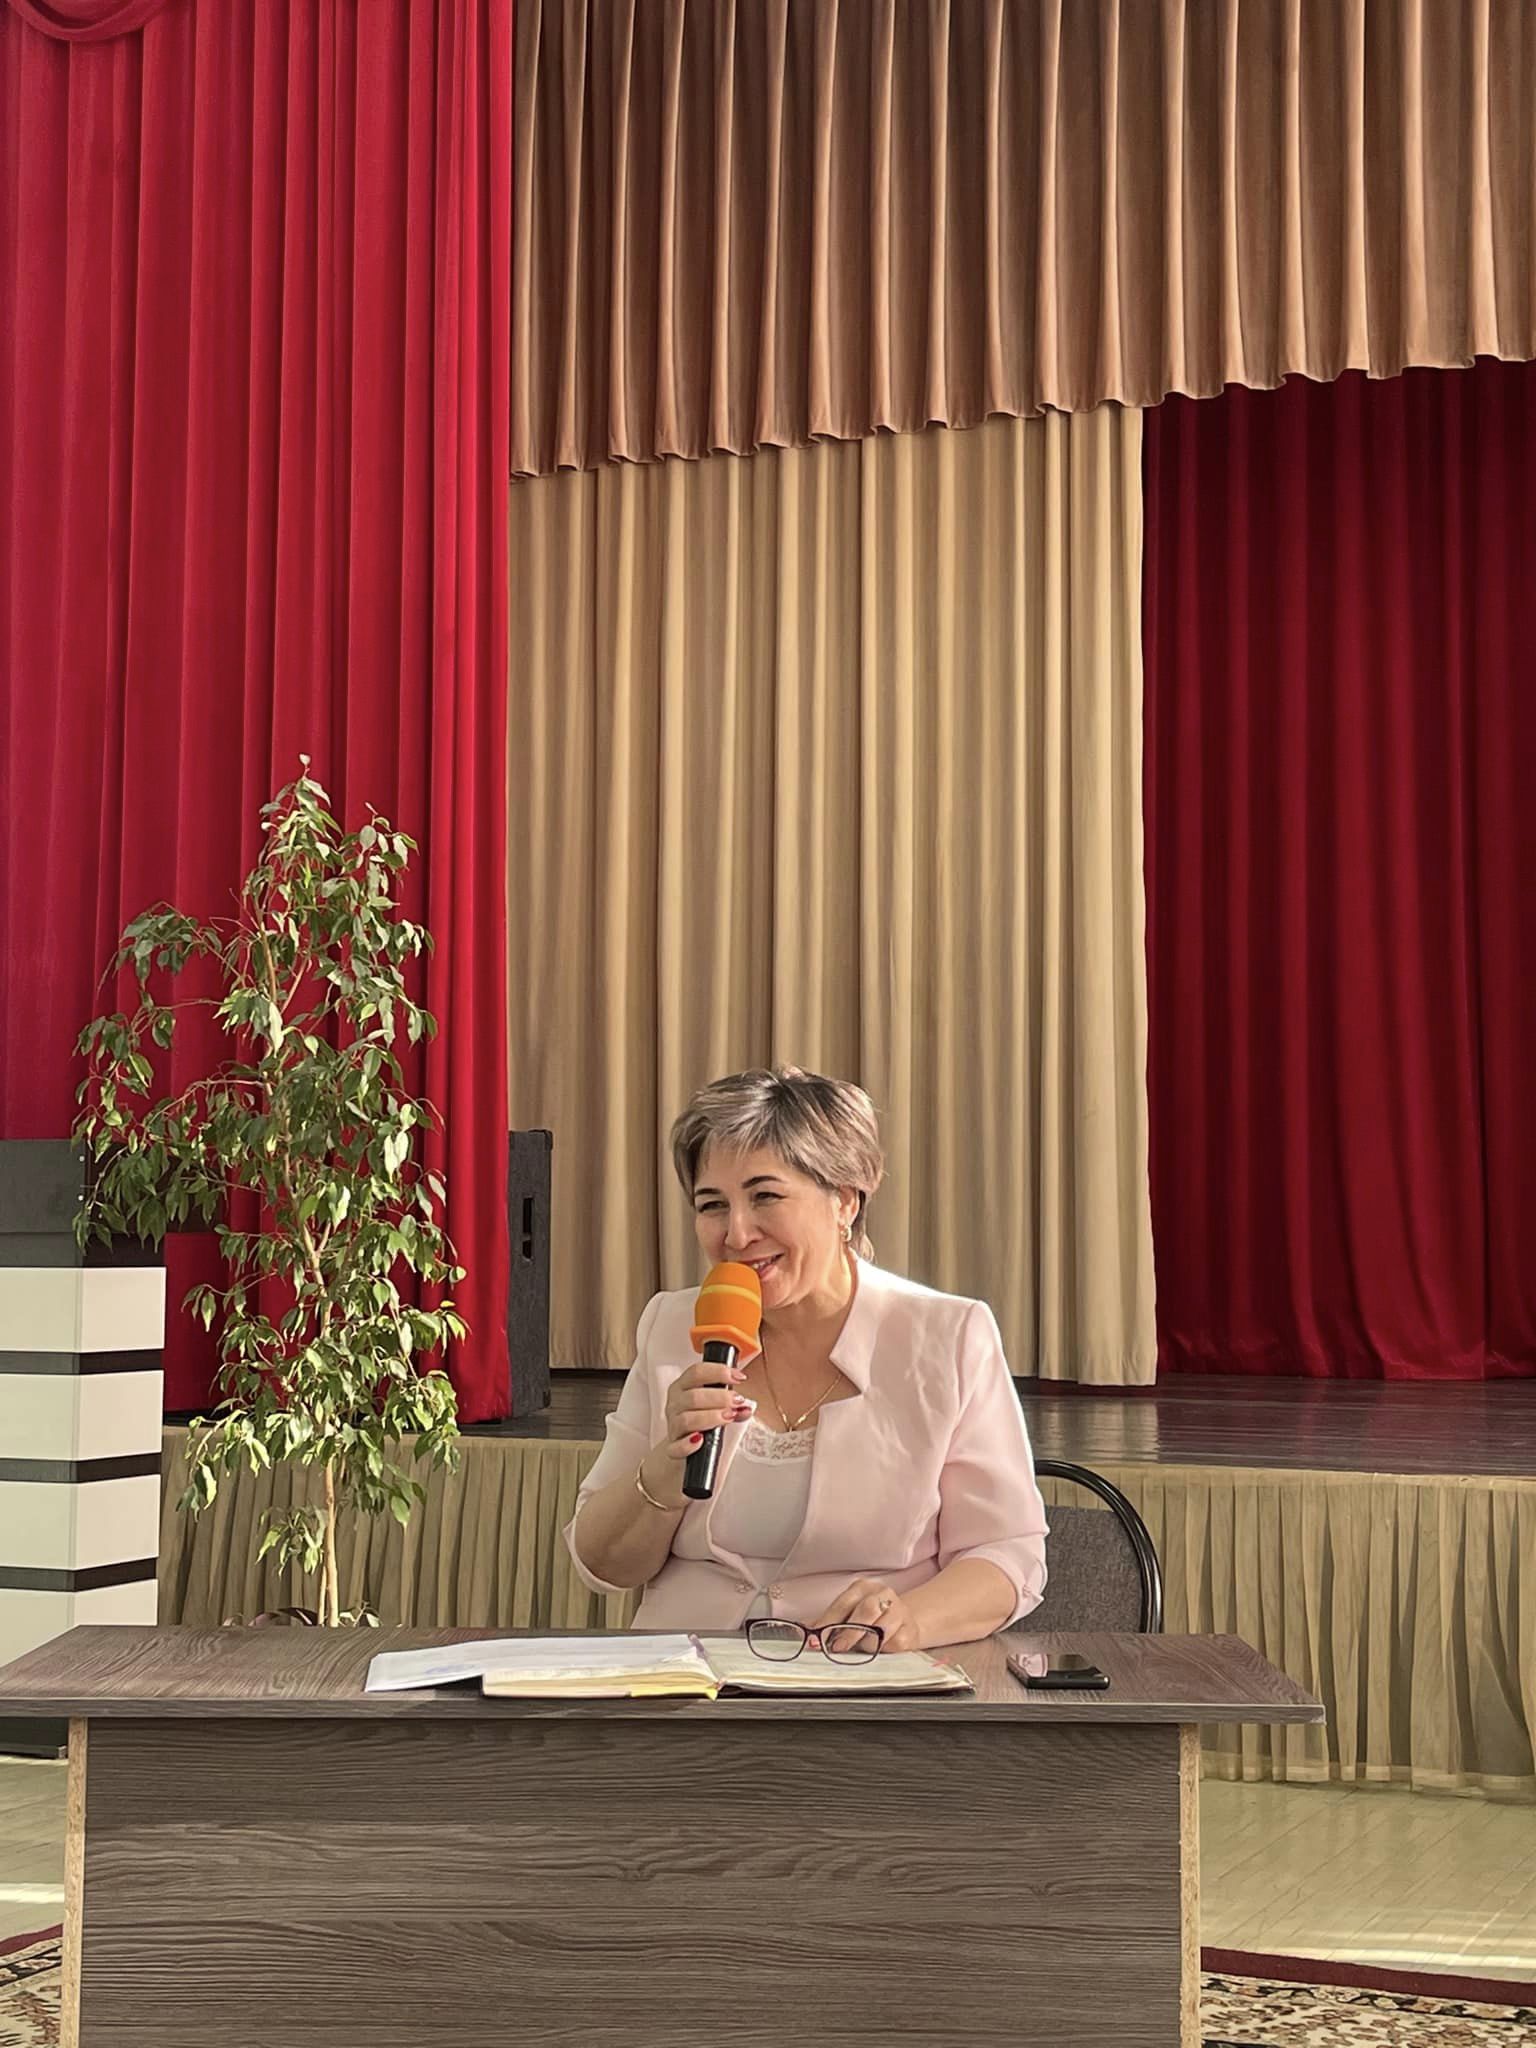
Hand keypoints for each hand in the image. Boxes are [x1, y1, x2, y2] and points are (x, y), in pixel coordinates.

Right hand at [638, 1359, 756, 1505]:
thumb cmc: (701, 1420)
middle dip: (719, 1397)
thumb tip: (746, 1407)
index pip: (696, 1372)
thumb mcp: (715, 1407)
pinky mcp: (672, 1449)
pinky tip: (701, 1439)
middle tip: (738, 1401)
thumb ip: (732, 1405)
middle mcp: (675, 1404)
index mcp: (683, 1387)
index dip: (718, 1372)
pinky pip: (676, 1447)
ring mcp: (673, 1426)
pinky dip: (688, 1444)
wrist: (684, 1448)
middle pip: (693, 1396)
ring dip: (710, 1417)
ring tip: (729, 1417)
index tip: (739, 1377)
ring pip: (687, 1419)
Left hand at [812, 1577, 918, 1654]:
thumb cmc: (871, 1618)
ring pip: (880, 1630)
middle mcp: (883, 1594)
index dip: (828, 1621)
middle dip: (849, 1632)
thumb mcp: (849, 1613)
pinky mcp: (909, 1631)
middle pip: (867, 1610)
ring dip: (866, 1643)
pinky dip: (882, 1650)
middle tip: (836, 1647)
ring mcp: (899, 1611)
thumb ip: (828, 1621)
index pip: (844, 1602)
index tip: (815, 1638)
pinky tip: (880, 1648)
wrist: (905, 1621)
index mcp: (864, 1587)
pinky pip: (892, 1644)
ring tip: (862, 1647)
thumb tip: (804, 1630)